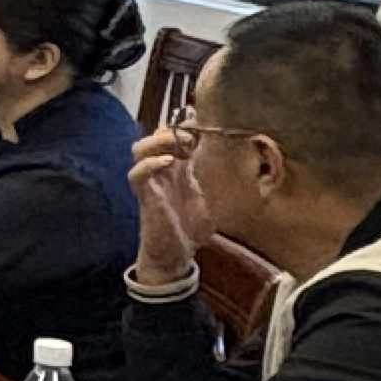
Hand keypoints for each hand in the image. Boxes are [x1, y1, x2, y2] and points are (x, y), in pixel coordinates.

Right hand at [129, 122, 212, 279]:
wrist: (176, 256)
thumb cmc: (191, 228)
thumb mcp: (211, 198)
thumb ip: (217, 179)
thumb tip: (244, 164)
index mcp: (178, 169)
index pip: (172, 136)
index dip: (184, 125)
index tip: (203, 123)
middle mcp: (162, 171)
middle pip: (153, 137)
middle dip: (170, 130)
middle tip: (191, 135)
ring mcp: (151, 183)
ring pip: (139, 150)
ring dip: (156, 141)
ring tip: (177, 144)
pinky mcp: (145, 197)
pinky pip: (136, 174)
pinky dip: (149, 164)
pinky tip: (168, 162)